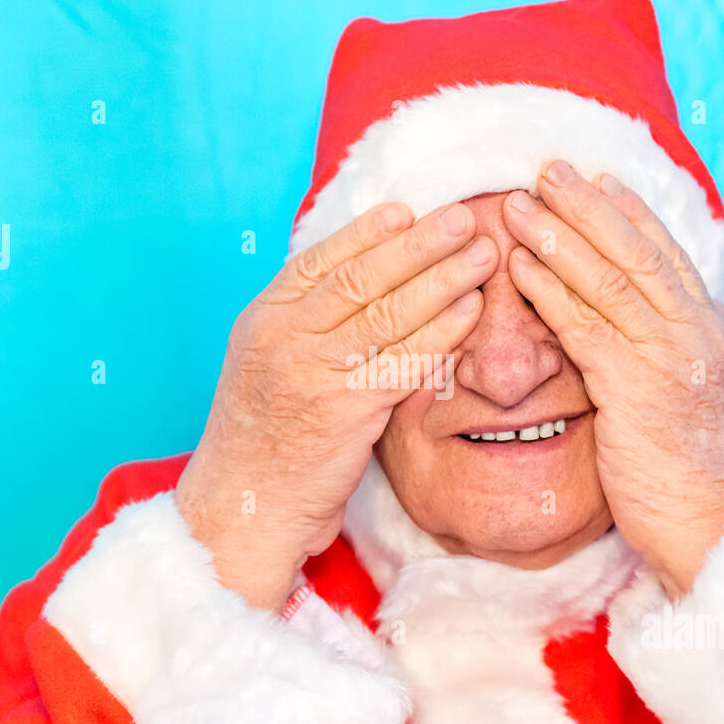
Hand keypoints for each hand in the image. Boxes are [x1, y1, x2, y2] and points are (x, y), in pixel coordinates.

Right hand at [176, 201, 493, 608]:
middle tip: (464, 218)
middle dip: (419, 244)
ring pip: (388, 313)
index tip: (409, 211)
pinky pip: (404, 361)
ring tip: (482, 256)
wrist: (241, 511)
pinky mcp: (344, 411)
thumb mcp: (266, 368)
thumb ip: (306, 326)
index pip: (321, 260)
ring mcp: (312, 372)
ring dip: (442, 279)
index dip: (368, 233)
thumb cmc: (262, 442)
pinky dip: (442, 333)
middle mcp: (283, 337)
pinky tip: (470, 311)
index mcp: (263, 320)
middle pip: (361, 278)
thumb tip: (364, 282)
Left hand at [502, 161, 723, 597]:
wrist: (704, 525)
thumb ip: (659, 348)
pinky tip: (522, 268)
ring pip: (610, 282)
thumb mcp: (681, 394)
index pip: (667, 257)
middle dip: (590, 206)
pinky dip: (551, 293)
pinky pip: (586, 328)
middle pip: (638, 253)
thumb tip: (624, 314)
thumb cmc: (682, 469)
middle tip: (551, 169)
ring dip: (560, 237)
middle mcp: (698, 334)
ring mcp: (672, 358)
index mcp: (711, 332)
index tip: (598, 179)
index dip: (630, 214)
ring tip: (522, 205)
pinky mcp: (638, 388)